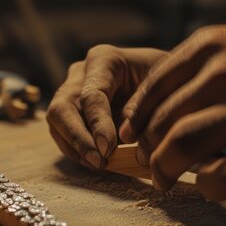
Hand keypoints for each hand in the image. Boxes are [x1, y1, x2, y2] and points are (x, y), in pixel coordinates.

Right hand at [47, 45, 166, 168]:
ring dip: (76, 148)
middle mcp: (81, 73)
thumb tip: (125, 134)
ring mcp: (72, 92)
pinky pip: (63, 134)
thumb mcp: (163, 87)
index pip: (91, 95)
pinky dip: (78, 151)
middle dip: (79, 139)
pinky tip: (99, 163)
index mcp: (104, 60)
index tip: (108, 148)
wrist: (165, 84)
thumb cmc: (167, 81)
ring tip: (101, 165)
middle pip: (63, 108)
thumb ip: (142, 106)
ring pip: (58, 122)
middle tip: (100, 161)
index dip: (98, 124)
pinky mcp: (71, 113)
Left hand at [119, 26, 225, 199]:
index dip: (136, 116)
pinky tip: (210, 184)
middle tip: (150, 163)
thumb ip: (207, 65)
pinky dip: (206, 186)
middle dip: (147, 148)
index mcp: (218, 46)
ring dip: (164, 170)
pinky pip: (221, 179)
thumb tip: (164, 105)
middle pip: (162, 120)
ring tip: (165, 181)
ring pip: (181, 147)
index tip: (131, 134)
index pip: (155, 85)